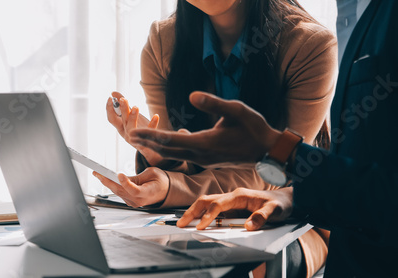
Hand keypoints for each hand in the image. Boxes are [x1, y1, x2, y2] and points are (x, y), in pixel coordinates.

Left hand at [92, 167, 168, 207]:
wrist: (164, 190)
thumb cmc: (160, 181)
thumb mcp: (152, 173)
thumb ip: (137, 177)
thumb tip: (122, 178)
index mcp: (148, 193)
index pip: (134, 190)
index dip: (126, 183)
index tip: (119, 174)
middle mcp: (140, 200)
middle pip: (121, 191)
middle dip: (108, 181)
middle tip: (98, 173)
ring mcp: (134, 202)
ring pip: (118, 192)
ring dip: (107, 183)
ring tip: (98, 174)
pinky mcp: (130, 201)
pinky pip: (119, 193)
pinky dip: (112, 185)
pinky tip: (106, 178)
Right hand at [106, 92, 163, 165]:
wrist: (150, 144)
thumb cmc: (138, 127)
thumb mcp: (129, 115)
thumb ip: (122, 105)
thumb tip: (113, 92)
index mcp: (120, 127)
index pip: (111, 118)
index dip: (109, 108)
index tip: (110, 98)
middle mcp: (125, 132)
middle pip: (121, 121)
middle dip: (122, 110)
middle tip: (124, 99)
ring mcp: (135, 138)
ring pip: (131, 128)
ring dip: (133, 117)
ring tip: (136, 107)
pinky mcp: (145, 140)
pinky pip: (149, 132)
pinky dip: (152, 124)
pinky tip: (156, 116)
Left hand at [130, 91, 282, 167]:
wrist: (268, 151)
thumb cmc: (254, 129)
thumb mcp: (236, 110)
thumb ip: (213, 103)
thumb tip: (191, 95)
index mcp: (204, 144)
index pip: (170, 140)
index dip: (150, 135)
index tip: (133, 132)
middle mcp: (199, 155)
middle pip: (166, 150)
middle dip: (147, 142)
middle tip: (129, 135)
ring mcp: (203, 160)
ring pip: (173, 154)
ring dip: (155, 146)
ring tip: (141, 139)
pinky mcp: (206, 160)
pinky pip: (182, 155)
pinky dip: (169, 148)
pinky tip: (165, 142)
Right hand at [177, 187, 293, 229]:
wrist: (286, 200)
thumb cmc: (280, 204)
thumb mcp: (276, 211)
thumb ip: (262, 217)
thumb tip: (248, 226)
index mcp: (240, 195)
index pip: (218, 204)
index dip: (208, 215)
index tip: (201, 225)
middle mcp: (232, 196)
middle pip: (206, 200)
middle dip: (192, 211)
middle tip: (181, 222)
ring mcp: (230, 202)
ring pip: (206, 203)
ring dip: (194, 211)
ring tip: (183, 222)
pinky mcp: (230, 207)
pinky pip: (212, 209)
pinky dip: (201, 214)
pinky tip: (196, 221)